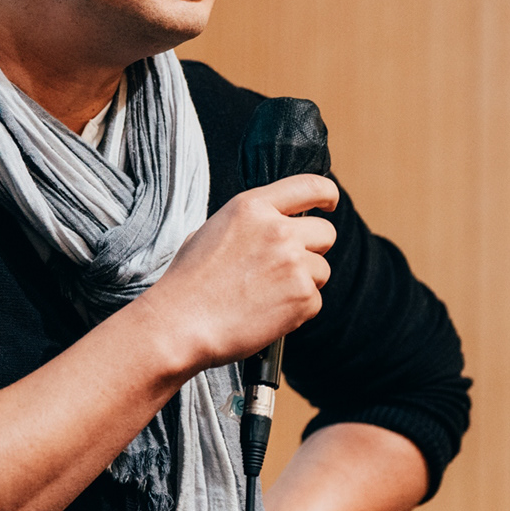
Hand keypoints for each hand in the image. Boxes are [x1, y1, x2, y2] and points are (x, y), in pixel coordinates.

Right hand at [139, 173, 337, 371]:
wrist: (180, 324)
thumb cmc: (188, 283)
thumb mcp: (210, 231)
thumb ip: (248, 223)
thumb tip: (271, 226)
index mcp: (252, 208)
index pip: (309, 186)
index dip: (326, 195)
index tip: (329, 203)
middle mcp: (278, 230)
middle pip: (324, 232)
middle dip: (311, 249)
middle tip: (284, 268)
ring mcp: (294, 263)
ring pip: (321, 270)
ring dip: (302, 282)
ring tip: (266, 295)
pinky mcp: (303, 297)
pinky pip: (315, 301)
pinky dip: (297, 311)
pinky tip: (266, 312)